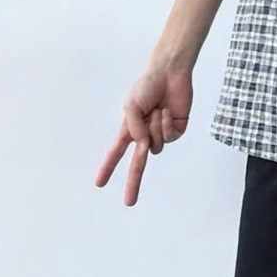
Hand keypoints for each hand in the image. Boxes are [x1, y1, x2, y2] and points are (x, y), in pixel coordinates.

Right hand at [94, 58, 192, 206]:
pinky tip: (167, 111)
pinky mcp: (177, 130)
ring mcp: (161, 133)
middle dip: (133, 182)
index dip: (108, 168)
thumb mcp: (131, 105)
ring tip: (156, 109)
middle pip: (137, 164)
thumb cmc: (147, 86)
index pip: (116, 152)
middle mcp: (145, 134)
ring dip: (155, 126)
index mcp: (130, 129)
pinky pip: (170, 136)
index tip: (99, 183)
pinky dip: (166, 123)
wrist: (170, 73)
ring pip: (156, 144)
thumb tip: (142, 144)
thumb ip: (133, 127)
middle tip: (129, 203)